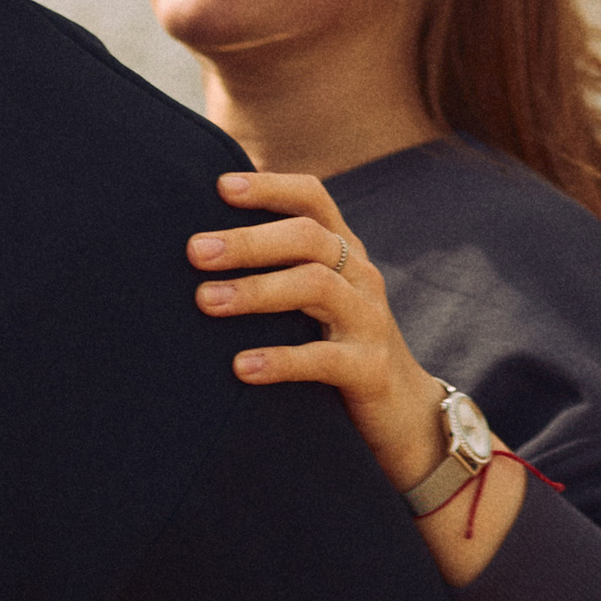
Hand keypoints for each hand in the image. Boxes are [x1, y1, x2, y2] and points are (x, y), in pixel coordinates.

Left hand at [187, 172, 451, 495]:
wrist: (405, 414)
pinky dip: (280, 359)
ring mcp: (370, 320)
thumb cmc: (340, 347)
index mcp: (345, 252)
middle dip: (249, 240)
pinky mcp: (371, 369)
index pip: (314, 199)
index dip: (271, 187)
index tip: (220, 186)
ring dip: (257, 290)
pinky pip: (324, 359)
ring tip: (207, 299)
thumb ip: (280, 269)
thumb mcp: (318, 299)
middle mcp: (361, 276)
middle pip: (309, 238)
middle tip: (195, 250)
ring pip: (316, 286)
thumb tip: (204, 248)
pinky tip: (241, 367)